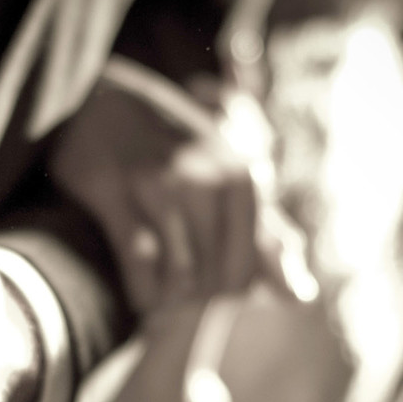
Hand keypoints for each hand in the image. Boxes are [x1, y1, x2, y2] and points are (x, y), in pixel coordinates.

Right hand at [50, 58, 316, 313]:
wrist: (100, 102)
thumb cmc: (174, 151)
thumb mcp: (229, 185)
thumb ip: (267, 239)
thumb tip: (302, 298)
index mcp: (241, 178)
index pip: (242, 273)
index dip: (222, 293)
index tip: (204, 289)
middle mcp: (205, 177)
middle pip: (210, 278)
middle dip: (192, 299)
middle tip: (174, 297)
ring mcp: (159, 183)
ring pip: (177, 274)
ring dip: (166, 299)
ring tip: (158, 297)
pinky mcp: (113, 190)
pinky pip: (137, 261)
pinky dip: (141, 289)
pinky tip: (140, 293)